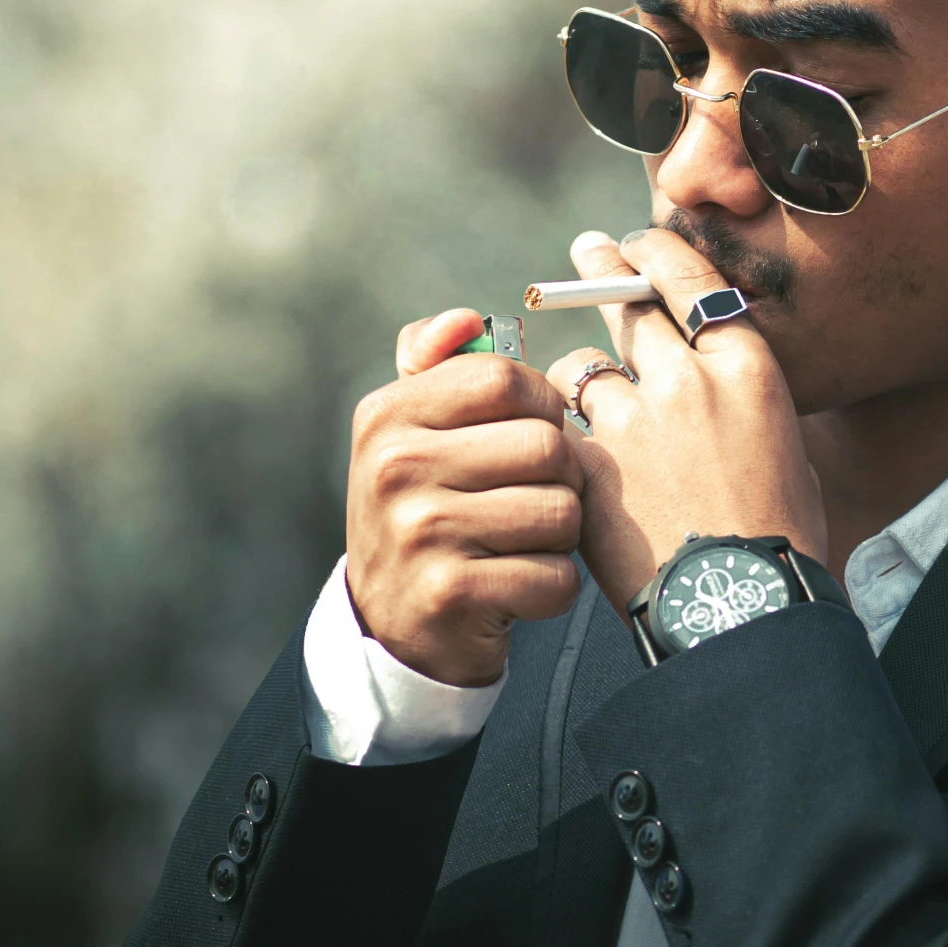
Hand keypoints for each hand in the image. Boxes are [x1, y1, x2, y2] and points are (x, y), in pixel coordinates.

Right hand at [346, 307, 585, 686]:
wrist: (390, 626)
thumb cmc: (423, 512)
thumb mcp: (409, 433)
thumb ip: (436, 365)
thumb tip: (463, 319)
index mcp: (387, 416)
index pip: (504, 378)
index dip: (542, 406)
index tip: (532, 433)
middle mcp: (394, 468)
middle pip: (546, 445)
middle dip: (560, 479)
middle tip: (533, 500)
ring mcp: (420, 532)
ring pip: (560, 511)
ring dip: (560, 536)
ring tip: (524, 544)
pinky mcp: (450, 593)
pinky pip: (554, 576)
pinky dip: (552, 588)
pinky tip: (519, 587)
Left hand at [546, 230, 825, 616]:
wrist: (746, 605)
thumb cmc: (780, 539)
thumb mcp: (787, 451)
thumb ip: (745, 404)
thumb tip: (720, 387)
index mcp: (748, 370)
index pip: (691, 281)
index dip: (656, 254)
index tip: (636, 243)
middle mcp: (689, 380)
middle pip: (630, 305)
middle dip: (603, 273)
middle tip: (586, 253)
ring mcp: (634, 422)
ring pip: (581, 369)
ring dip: (577, 378)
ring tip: (575, 391)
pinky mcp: (591, 466)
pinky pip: (558, 431)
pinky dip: (558, 440)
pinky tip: (559, 456)